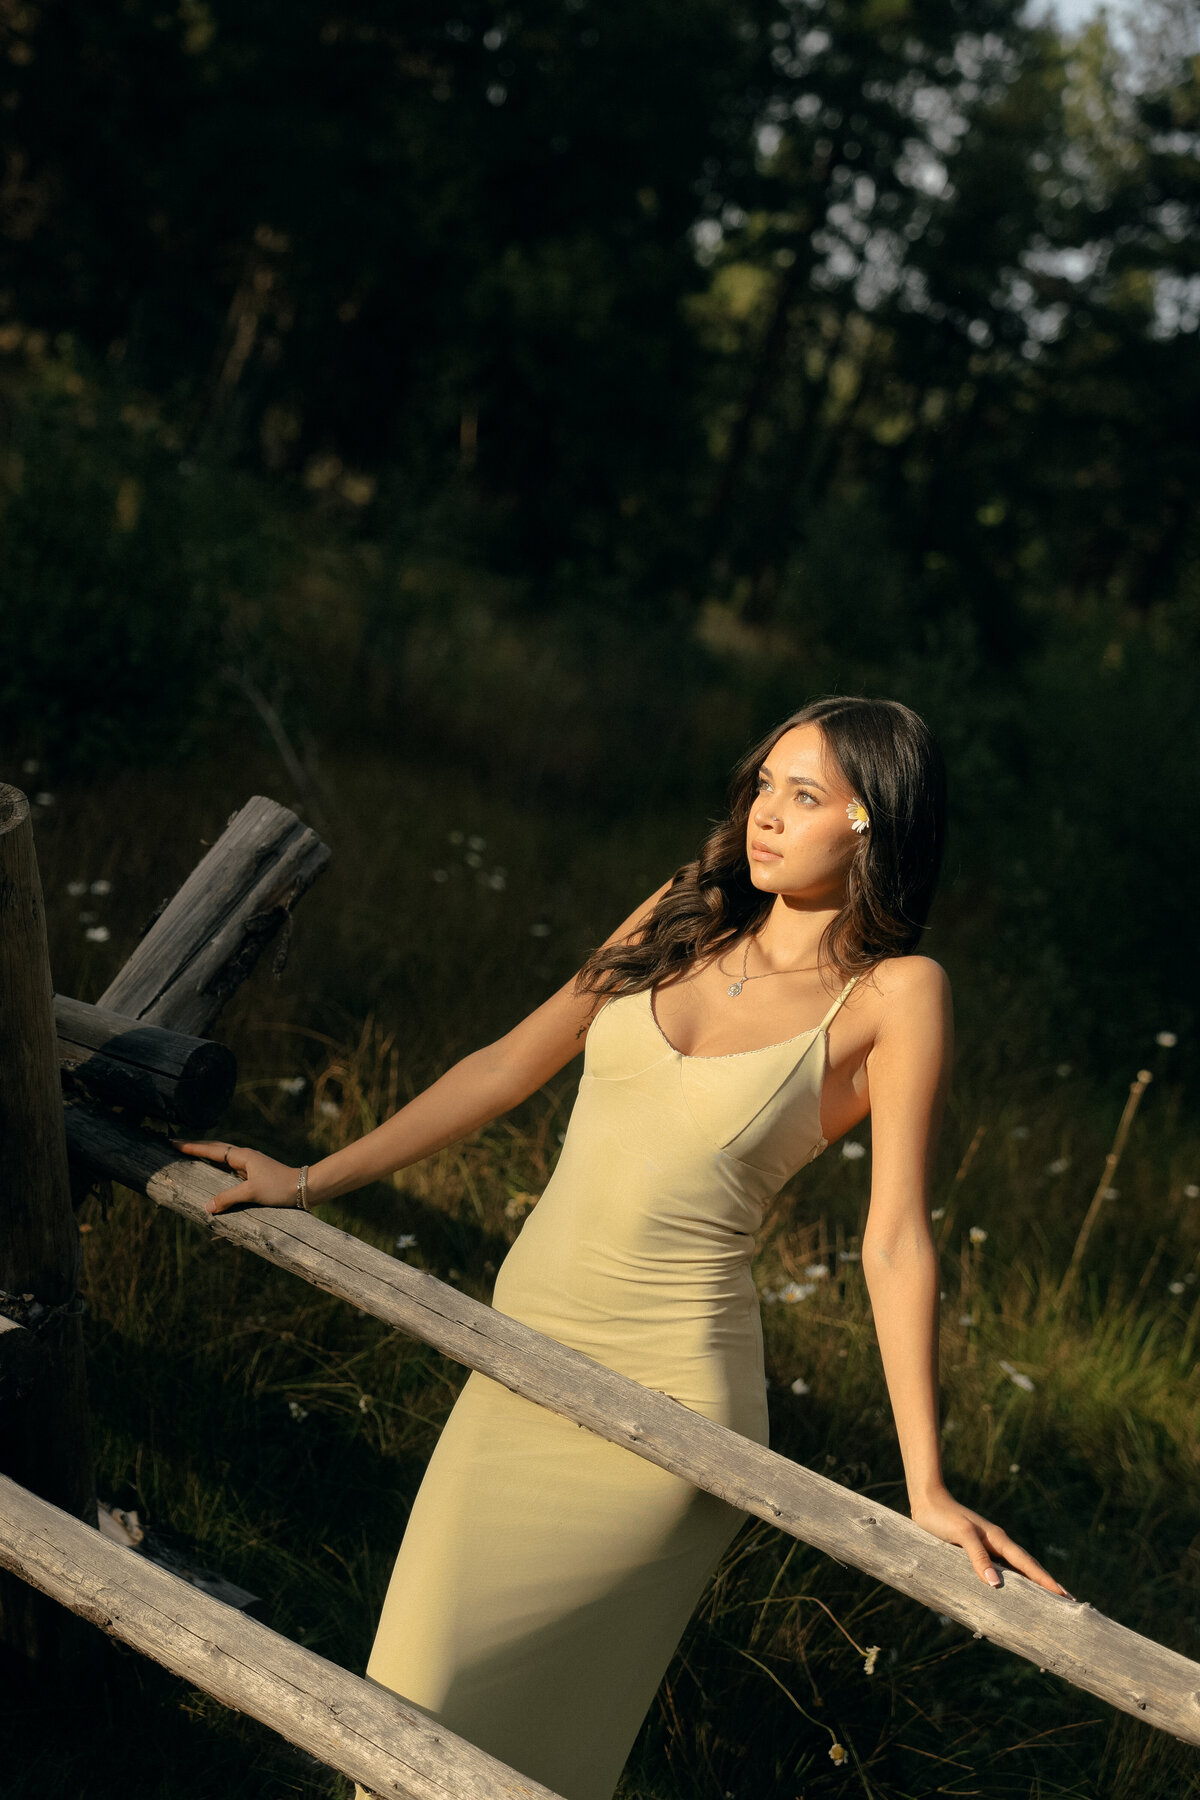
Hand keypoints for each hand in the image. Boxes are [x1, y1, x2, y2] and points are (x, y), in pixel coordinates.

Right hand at [169, 1140, 304, 1214]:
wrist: (303, 1187)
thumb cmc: (279, 1187)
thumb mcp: (252, 1193)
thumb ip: (228, 1198)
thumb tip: (206, 1207)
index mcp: (242, 1156)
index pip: (212, 1150)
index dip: (192, 1147)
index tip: (174, 1143)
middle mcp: (244, 1156)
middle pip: (215, 1149)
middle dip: (195, 1147)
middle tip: (176, 1145)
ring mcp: (249, 1164)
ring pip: (222, 1156)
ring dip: (205, 1154)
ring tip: (188, 1154)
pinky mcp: (253, 1173)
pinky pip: (228, 1166)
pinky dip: (216, 1165)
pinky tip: (211, 1170)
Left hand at [910, 1487, 1071, 1597]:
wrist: (927, 1500)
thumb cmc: (943, 1517)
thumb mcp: (962, 1534)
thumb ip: (978, 1557)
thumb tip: (996, 1584)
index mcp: (999, 1539)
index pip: (1028, 1565)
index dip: (1046, 1581)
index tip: (1065, 1596)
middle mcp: (998, 1543)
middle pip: (1028, 1567)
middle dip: (1047, 1584)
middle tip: (1067, 1602)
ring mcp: (989, 1546)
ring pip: (1016, 1569)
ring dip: (1032, 1583)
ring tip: (1047, 1600)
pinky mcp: (977, 1550)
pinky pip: (1002, 1568)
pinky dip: (1013, 1580)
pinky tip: (1013, 1590)